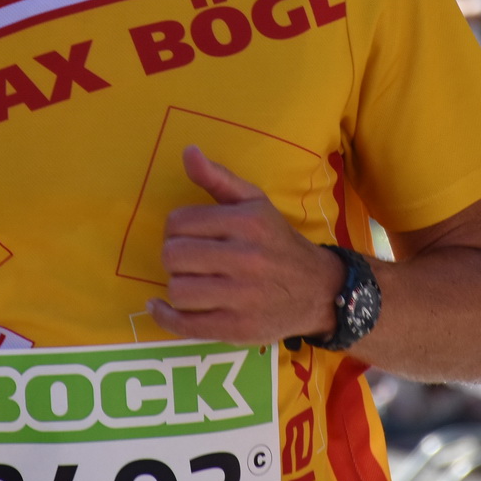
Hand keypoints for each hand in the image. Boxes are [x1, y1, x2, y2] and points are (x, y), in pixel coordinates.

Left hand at [148, 146, 342, 343]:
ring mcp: (242, 297)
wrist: (319, 290)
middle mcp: (246, 258)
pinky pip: (186, 325)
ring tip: (189, 282)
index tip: (187, 235)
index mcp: (247, 222)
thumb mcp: (254, 202)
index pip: (179, 222)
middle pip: (174, 256)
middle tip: (187, 260)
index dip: (175, 228)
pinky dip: (165, 316)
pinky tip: (161, 308)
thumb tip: (188, 152)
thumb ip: (218, 178)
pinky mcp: (238, 328)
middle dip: (174, 257)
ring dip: (176, 286)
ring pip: (178, 290)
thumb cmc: (277, 241)